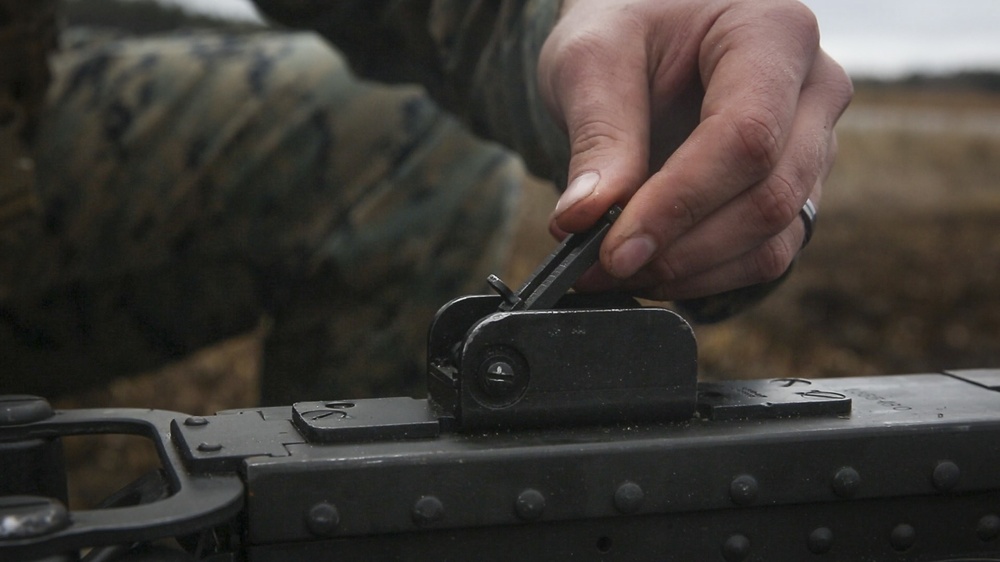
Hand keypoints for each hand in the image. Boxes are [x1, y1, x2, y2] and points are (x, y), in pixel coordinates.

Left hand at [538, 0, 851, 299]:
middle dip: (680, 248)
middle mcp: (814, 91)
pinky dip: (704, 276)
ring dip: (690, 271)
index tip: (613, 245)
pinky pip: (765, 254)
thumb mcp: (593, 59)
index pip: (745, 137)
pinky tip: (650, 269)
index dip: (679, 203)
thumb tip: (583, 220)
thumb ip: (597, 136)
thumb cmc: (626, 25)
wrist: (646, 29)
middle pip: (768, 197)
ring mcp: (814, 146)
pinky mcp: (795, 191)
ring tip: (613, 271)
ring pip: (773, 239)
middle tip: (603, 266)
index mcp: (775, 33)